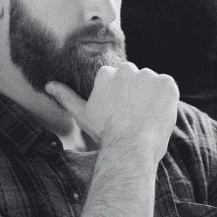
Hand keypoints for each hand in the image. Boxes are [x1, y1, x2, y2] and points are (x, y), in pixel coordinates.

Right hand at [44, 63, 177, 164]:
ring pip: (152, 85)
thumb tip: (48, 85)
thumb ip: (66, 96)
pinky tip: (157, 115)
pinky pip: (168, 89)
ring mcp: (149, 75)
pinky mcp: (167, 83)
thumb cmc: (105, 133)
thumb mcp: (82, 114)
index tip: (122, 115)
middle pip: (136, 81)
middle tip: (134, 119)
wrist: (130, 147)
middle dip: (136, 96)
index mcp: (106, 74)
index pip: (119, 82)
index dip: (122, 100)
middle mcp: (127, 69)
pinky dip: (166, 101)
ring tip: (146, 119)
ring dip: (152, 98)